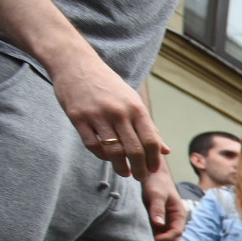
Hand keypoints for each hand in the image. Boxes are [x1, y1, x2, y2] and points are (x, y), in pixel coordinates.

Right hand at [51, 47, 166, 178]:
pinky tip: (107, 159)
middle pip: (134, 150)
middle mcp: (118, 112)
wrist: (76, 63)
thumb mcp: (132, 101)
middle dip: (140, 169)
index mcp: (136, 108)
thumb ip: (148, 126)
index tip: (153, 169)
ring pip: (114, 151)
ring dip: (121, 167)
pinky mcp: (78, 117)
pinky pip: (92, 145)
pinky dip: (101, 156)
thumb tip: (165, 150)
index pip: (151, 141)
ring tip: (125, 172)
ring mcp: (97, 115)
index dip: (154, 159)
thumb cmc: (108, 85)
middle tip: (140, 177)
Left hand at [142, 165, 185, 240]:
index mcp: (179, 214)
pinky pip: (158, 233)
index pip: (177, 234)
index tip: (153, 240)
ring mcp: (167, 221)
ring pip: (166, 238)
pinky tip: (142, 235)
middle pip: (173, 239)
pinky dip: (152, 236)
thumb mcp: (157, 194)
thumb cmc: (156, 182)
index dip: (166, 239)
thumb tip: (159, 224)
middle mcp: (175, 220)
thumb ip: (157, 208)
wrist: (151, 173)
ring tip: (144, 240)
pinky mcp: (158, 220)